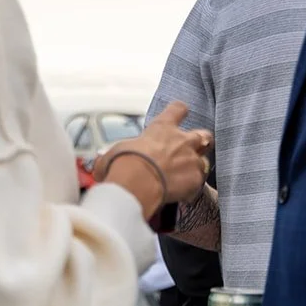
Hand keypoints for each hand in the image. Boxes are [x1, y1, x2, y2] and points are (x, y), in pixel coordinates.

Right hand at [95, 102, 212, 203]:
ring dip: (196, 168)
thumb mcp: (112, 154)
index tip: (179, 113)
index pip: (178, 109)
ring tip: (184, 178)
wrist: (137, 183)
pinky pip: (199, 185)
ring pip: (205, 161)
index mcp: (162, 128)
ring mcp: (192, 160)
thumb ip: (113, 157)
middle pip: (204, 134)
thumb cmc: (122, 164)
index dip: (179, 112)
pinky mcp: (196, 180)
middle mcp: (182, 141)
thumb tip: (100, 166)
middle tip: (191, 150)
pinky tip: (182, 195)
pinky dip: (192, 189)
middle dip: (200, 142)